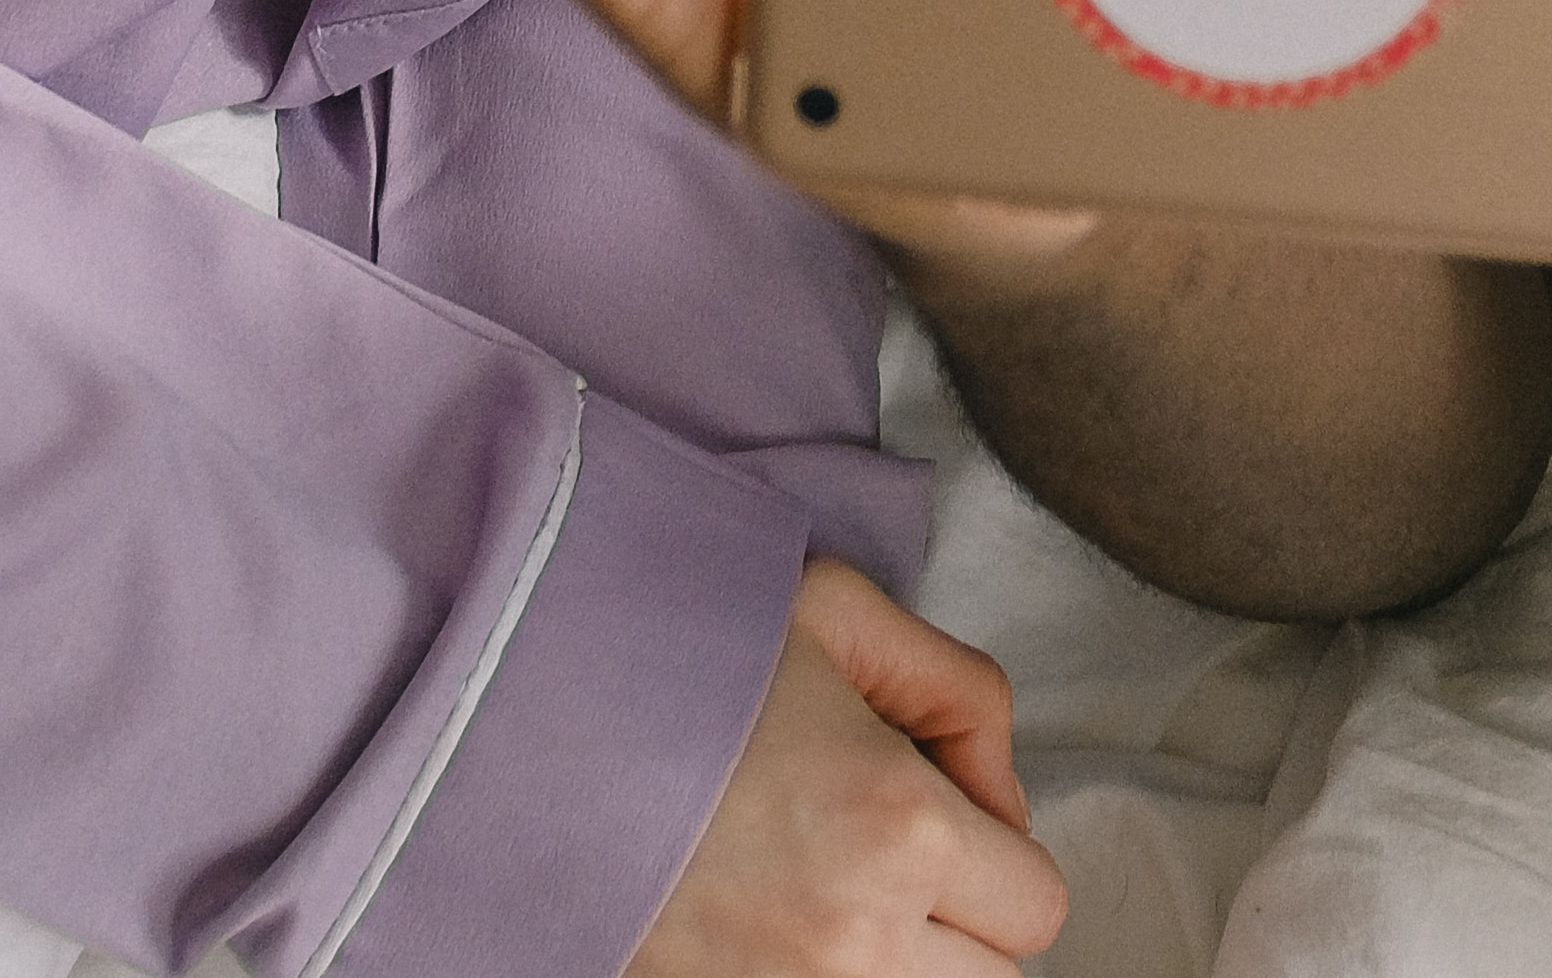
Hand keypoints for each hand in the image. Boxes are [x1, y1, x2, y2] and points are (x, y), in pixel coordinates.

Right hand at [623, 559, 1066, 974]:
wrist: (514, 723)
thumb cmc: (676, 657)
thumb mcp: (836, 610)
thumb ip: (961, 687)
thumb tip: (1000, 794)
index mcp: (899, 828)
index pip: (1037, 901)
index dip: (999, 848)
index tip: (938, 808)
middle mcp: (854, 939)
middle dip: (963, 921)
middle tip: (888, 854)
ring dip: (901, 959)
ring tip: (832, 889)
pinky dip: (829, 975)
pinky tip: (783, 925)